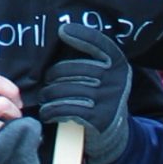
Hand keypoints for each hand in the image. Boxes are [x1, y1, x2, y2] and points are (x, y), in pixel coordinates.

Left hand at [27, 21, 133, 163]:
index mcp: (118, 65)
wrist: (113, 133)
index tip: (62, 30)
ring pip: (66, 90)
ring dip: (49, 95)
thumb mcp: (104, 76)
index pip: (100, 44)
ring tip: (44, 97)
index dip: (81, 35)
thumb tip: (62, 34)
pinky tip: (48, 112)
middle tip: (45, 82)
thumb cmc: (99, 97)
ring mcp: (109, 99)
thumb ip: (91, 59)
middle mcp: (116, 80)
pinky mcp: (99, 119)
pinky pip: (67, 110)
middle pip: (74, 69)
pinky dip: (52, 111)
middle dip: (53, 75)